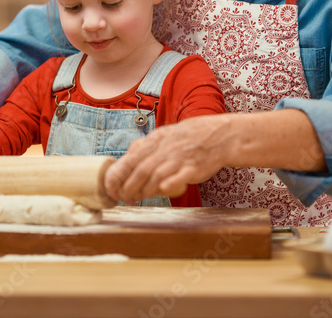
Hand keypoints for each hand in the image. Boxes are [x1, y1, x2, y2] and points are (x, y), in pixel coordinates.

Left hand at [104, 115, 230, 202]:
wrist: (220, 136)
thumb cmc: (190, 137)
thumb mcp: (165, 134)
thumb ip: (146, 146)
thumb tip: (127, 155)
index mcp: (156, 141)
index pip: (130, 159)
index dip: (117, 176)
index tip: (110, 188)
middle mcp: (165, 150)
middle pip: (140, 171)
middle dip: (128, 187)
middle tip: (123, 198)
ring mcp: (179, 159)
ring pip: (155, 177)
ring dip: (144, 190)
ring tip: (139, 198)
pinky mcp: (193, 169)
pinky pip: (178, 178)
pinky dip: (168, 185)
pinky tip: (162, 190)